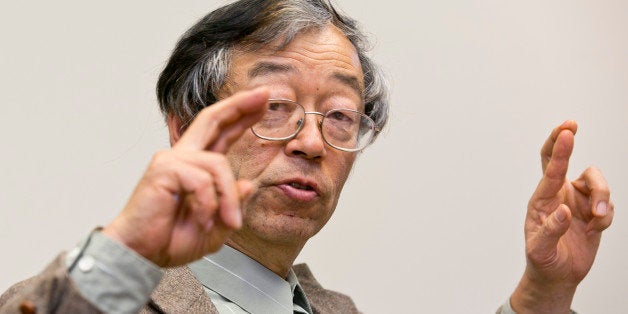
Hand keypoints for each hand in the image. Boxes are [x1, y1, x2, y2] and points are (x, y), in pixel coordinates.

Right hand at [103, 88, 268, 266]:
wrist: (142, 255)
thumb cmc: (171, 240)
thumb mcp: (216, 227)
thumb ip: (232, 204)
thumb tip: (248, 184)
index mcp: (195, 167)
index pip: (220, 133)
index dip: (240, 116)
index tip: (261, 102)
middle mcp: (182, 157)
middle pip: (212, 119)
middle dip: (239, 105)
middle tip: (264, 94)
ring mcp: (171, 161)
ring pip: (218, 165)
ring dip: (229, 198)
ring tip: (229, 222)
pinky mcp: (164, 170)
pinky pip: (203, 181)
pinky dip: (210, 204)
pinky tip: (203, 219)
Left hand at [510, 120, 613, 312]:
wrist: (557, 275)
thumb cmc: (543, 260)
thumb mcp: (540, 250)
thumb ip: (551, 230)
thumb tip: (563, 211)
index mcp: (542, 199)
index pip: (550, 169)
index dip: (559, 150)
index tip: (567, 132)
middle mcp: (558, 194)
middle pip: (563, 160)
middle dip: (565, 141)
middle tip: (571, 125)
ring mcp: (577, 200)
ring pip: (597, 182)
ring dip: (602, 197)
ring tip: (597, 219)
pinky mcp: (593, 210)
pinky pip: (608, 204)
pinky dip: (606, 217)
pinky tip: (594, 231)